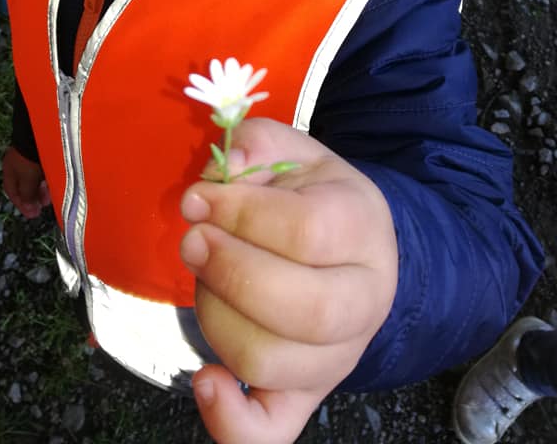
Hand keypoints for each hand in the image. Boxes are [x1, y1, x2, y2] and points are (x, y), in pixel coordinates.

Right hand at [2, 146, 50, 217]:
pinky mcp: (41, 150)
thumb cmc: (30, 159)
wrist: (37, 133)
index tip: (32, 214)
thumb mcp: (27, 180)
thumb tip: (29, 210)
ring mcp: (29, 157)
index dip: (22, 205)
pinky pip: (43, 169)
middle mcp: (17, 164)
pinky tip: (55, 181)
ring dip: (42, 188)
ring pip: (34, 177)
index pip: (12, 192)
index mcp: (9, 172)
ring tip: (51, 196)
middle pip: (24, 185)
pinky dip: (47, 178)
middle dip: (34, 197)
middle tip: (43, 205)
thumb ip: (27, 196)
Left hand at [179, 118, 397, 443]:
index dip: (239, 214)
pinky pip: (272, 433)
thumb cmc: (314, 196)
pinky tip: (205, 381)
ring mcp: (338, 357)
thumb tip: (226, 166)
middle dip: (228, 270)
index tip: (197, 198)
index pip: (306, 232)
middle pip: (301, 309)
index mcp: (364, 229)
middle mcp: (364, 301)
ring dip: (216, 317)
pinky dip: (231, 421)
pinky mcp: (306, 395)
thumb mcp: (294, 152)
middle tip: (192, 240)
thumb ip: (258, 142)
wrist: (354, 248)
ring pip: (272, 362)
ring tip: (204, 279)